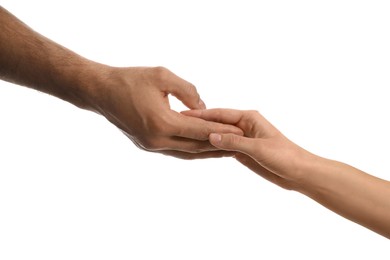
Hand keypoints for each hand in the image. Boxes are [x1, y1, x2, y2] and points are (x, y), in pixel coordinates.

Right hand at [89, 67, 242, 158]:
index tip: (240, 131)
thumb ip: (188, 91)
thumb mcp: (163, 76)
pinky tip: (201, 147)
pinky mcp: (146, 145)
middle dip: (218, 146)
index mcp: (162, 122)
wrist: (100, 91)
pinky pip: (174, 150)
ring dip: (205, 152)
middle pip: (195, 147)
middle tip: (240, 145)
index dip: (221, 130)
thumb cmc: (130, 79)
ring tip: (226, 151)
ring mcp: (150, 145)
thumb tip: (204, 106)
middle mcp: (157, 140)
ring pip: (185, 152)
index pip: (199, 130)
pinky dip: (190, 149)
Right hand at [183, 109, 310, 187]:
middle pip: (216, 123)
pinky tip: (198, 148)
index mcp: (249, 118)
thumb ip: (234, 142)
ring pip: (218, 135)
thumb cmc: (284, 156)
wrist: (298, 173)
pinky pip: (222, 147)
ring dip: (203, 136)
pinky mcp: (241, 151)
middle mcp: (243, 125)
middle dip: (199, 124)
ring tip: (184, 135)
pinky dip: (211, 147)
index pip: (219, 114)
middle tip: (178, 124)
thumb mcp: (258, 148)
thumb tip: (210, 135)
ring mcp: (241, 138)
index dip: (201, 115)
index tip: (183, 114)